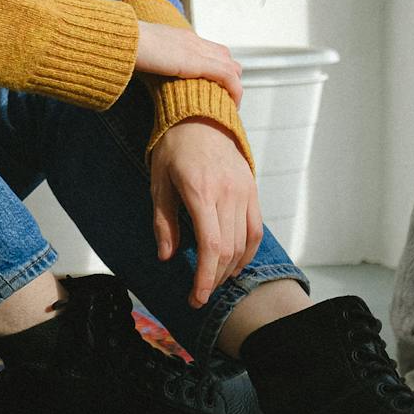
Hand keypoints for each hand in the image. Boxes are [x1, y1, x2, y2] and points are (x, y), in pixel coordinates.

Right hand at [134, 22, 243, 104]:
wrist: (124, 39)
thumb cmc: (124, 46)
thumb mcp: (139, 52)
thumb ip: (147, 59)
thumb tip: (138, 68)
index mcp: (178, 37)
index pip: (207, 48)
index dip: (215, 65)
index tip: (212, 84)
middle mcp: (192, 41)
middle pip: (224, 56)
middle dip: (229, 76)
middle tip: (223, 96)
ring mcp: (198, 50)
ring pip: (231, 66)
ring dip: (234, 86)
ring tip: (230, 104)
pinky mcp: (199, 63)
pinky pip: (228, 77)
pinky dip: (235, 90)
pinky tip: (233, 104)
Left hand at [151, 117, 261, 308]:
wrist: (201, 116)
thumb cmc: (172, 149)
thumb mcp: (158, 183)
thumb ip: (163, 221)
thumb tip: (166, 256)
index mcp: (200, 192)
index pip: (210, 246)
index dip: (204, 277)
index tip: (196, 297)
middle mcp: (227, 194)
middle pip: (227, 250)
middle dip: (213, 279)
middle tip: (199, 296)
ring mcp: (244, 192)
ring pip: (243, 244)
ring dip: (229, 269)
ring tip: (213, 283)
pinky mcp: (253, 190)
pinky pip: (255, 229)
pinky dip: (246, 252)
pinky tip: (233, 265)